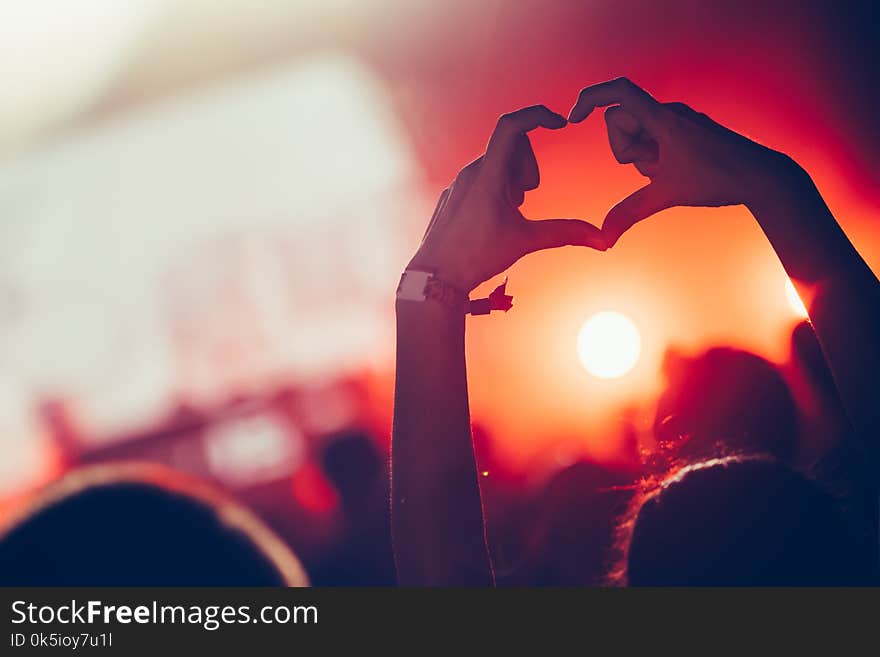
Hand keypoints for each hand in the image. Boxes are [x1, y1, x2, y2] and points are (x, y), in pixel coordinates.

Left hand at [408, 105, 605, 292]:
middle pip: (511, 145)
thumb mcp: (525, 242)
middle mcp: (470, 172)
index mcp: (487, 175)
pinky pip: (480, 177)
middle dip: (528, 165)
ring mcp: (458, 183)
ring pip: (496, 162)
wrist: (435, 278)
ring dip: (513, 178)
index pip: (513, 126)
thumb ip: (565, 233)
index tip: (559, 122)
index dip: (539, 116)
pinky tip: (493, 217)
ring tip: (510, 209)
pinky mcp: (452, 195)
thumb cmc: (476, 257)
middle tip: (525, 198)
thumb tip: (601, 240)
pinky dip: (496, 188)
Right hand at [568, 77, 792, 245]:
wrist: (762, 176)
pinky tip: (676, 170)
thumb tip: (603, 238)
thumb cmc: (719, 179)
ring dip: (640, 156)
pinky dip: (654, 156)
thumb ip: (630, 213)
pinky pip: (653, 137)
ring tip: (667, 172)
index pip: (618, 92)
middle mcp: (668, 111)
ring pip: (635, 132)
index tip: (572, 119)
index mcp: (662, 119)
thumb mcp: (668, 196)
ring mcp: (677, 119)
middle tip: (652, 169)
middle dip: (624, 149)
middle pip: (619, 122)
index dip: (589, 98)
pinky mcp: (684, 129)